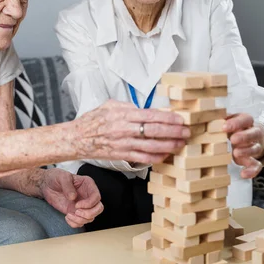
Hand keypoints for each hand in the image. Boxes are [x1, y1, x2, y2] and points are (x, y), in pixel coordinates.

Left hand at [39, 168, 103, 227]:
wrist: (47, 185)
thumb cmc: (56, 177)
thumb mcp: (62, 177)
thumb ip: (68, 186)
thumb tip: (73, 197)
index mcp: (88, 185)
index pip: (96, 197)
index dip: (89, 203)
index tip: (77, 205)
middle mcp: (87, 196)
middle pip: (98, 208)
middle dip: (89, 213)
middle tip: (76, 211)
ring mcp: (82, 205)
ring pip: (91, 217)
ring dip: (80, 220)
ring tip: (69, 215)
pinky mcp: (76, 212)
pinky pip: (81, 222)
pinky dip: (75, 223)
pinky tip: (67, 217)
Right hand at [73, 100, 189, 164]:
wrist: (77, 138)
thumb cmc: (93, 121)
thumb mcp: (110, 105)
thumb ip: (128, 106)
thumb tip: (146, 108)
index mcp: (122, 114)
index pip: (151, 115)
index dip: (168, 118)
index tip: (180, 119)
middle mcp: (124, 129)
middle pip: (155, 131)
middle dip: (174, 131)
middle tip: (186, 131)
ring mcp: (123, 144)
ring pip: (152, 146)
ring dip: (169, 145)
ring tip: (181, 143)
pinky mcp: (122, 155)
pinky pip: (143, 158)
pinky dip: (157, 157)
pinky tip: (166, 155)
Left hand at [223, 113, 263, 178]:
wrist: (249, 136)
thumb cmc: (233, 127)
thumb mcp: (227, 120)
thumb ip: (219, 119)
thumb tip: (203, 116)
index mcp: (246, 121)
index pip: (245, 119)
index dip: (236, 123)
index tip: (224, 126)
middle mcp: (253, 133)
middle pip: (253, 133)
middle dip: (244, 136)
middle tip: (233, 139)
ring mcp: (255, 146)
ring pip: (255, 148)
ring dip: (246, 151)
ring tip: (236, 153)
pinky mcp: (254, 159)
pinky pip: (257, 165)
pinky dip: (252, 170)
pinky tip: (243, 174)